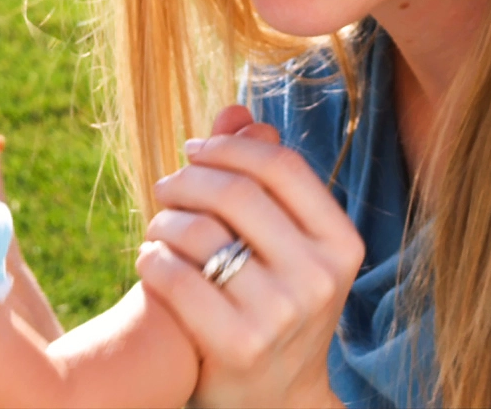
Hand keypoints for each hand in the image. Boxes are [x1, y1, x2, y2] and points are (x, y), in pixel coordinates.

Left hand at [135, 106, 361, 408]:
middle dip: (187, 179)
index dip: (228, 147)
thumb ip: (262, 178)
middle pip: (236, 192)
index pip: (280, 166)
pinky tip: (149, 261)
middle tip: (165, 186)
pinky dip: (151, 260)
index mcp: (341, 243)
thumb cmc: (273, 301)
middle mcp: (320, 277)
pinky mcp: (238, 346)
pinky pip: (175, 278)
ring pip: (200, 232)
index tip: (195, 150)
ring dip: (164, 219)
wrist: (273, 398)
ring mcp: (282, 315)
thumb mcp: (285, 244)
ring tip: (157, 226)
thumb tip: (235, 110)